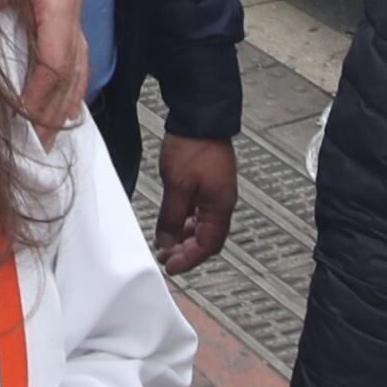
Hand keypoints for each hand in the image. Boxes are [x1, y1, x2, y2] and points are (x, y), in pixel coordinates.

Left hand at [0, 0, 86, 144]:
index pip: (59, 56)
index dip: (44, 96)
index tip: (25, 125)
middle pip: (74, 60)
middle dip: (59, 104)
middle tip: (41, 142)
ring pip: (73, 53)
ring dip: (62, 93)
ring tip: (48, 130)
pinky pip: (58, 41)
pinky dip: (55, 72)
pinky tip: (46, 97)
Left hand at [155, 134, 237, 272]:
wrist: (200, 119)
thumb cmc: (193, 148)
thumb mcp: (177, 186)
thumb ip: (172, 217)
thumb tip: (167, 242)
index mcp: (220, 207)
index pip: (208, 245)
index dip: (190, 260)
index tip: (171, 267)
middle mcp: (221, 203)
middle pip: (207, 239)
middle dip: (186, 252)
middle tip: (165, 258)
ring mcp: (216, 193)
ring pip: (202, 226)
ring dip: (184, 237)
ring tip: (165, 244)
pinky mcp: (208, 184)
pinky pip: (198, 211)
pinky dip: (185, 221)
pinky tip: (171, 223)